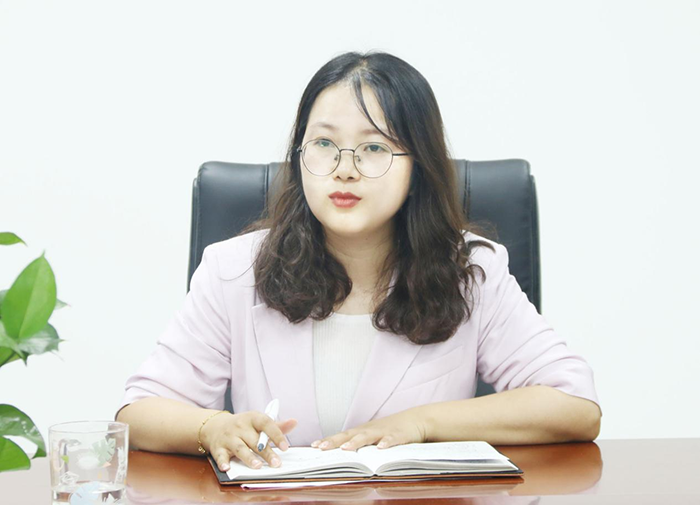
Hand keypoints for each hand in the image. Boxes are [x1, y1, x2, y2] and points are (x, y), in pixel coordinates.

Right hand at [200, 410, 297, 471]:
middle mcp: (240, 426)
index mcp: (252, 418)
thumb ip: (276, 426)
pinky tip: (227, 468)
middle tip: (276, 463)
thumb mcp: (258, 423)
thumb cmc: (243, 427)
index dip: (276, 435)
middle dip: (266, 452)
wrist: (215, 427)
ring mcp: (229, 437)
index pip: (266, 423)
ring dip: (248, 457)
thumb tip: (294, 422)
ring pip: (240, 448)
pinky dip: (223, 462)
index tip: (285, 447)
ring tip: (257, 466)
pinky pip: (220, 456)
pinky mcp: (218, 448)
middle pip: (254, 440)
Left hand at [311, 408, 427, 450]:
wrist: (417, 419)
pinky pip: (392, 439)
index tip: (314, 446)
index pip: (342, 436)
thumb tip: (341, 454)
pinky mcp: (399, 435)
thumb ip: (360, 444)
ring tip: (346, 448)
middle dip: (335, 441)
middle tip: (321, 447)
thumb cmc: (391, 430)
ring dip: (356, 442)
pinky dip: (387, 442)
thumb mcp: (373, 436)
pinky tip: (381, 448)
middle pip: (350, 435)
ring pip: (368, 437)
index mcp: (363, 432)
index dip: (329, 441)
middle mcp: (370, 430)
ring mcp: (384, 431)